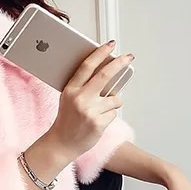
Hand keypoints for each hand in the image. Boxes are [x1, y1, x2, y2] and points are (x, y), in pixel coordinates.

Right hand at [49, 41, 133, 159]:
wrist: (61, 143)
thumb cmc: (67, 119)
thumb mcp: (69, 98)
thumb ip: (82, 86)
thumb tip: (106, 71)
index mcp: (71, 90)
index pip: (87, 66)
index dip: (100, 53)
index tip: (110, 45)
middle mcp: (80, 99)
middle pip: (105, 75)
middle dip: (119, 64)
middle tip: (129, 57)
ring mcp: (90, 111)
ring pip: (115, 99)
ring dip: (113, 102)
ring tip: (101, 110)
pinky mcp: (98, 123)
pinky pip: (114, 114)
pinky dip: (109, 116)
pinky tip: (98, 121)